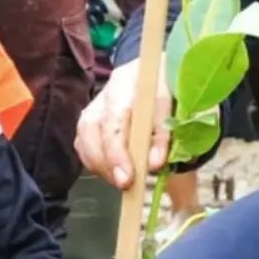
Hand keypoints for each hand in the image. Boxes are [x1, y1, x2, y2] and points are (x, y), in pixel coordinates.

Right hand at [75, 58, 170, 189]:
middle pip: (91, 132)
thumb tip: (153, 164)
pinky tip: (113, 172)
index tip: (127, 178)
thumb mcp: (175, 106)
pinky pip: (83, 146)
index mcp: (125, 84)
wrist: (158, 74)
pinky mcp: (89, 122)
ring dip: (100, 166)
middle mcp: (103, 96)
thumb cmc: (167, 89)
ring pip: (83, 141)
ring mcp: (92, 108)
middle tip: (125, 184)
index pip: (114, 122)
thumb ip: (163, 134)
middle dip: (106, 163)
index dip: (118, 153)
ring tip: (122, 180)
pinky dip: (96, 163)